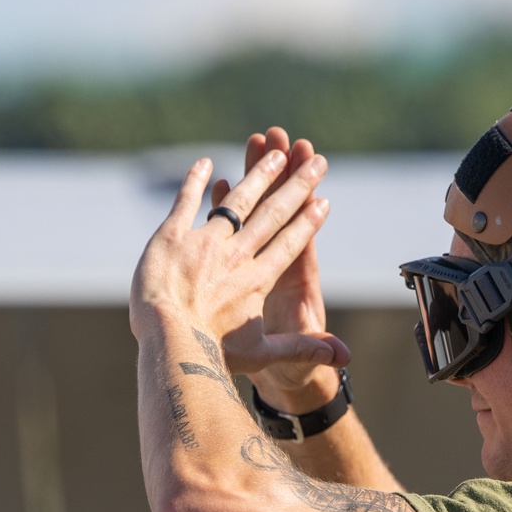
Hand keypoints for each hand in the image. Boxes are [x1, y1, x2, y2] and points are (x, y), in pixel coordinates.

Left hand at [131, 148, 349, 379]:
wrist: (169, 344)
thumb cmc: (213, 353)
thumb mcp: (262, 355)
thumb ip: (302, 349)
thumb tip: (342, 359)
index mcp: (257, 280)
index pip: (289, 243)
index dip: (308, 222)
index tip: (323, 202)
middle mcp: (236, 255)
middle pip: (272, 214)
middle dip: (297, 186)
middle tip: (316, 162)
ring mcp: (204, 242)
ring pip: (237, 201)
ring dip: (259, 175)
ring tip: (276, 151)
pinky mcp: (171, 237)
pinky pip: (186, 201)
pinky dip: (196, 181)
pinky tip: (208, 163)